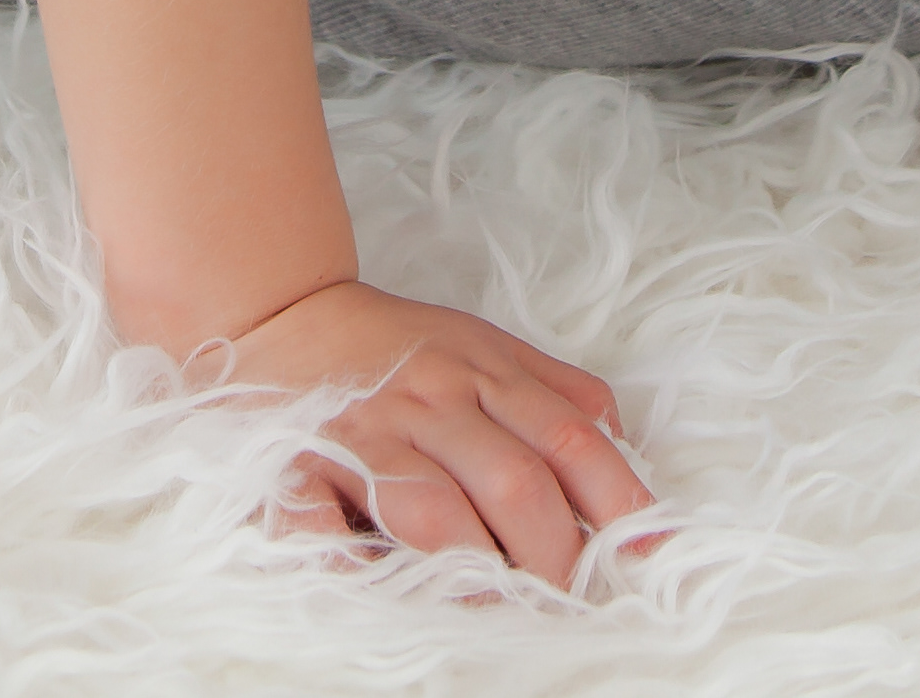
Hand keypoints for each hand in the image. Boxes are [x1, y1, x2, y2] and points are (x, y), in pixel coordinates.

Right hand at [218, 277, 648, 585]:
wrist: (275, 309)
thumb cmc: (392, 346)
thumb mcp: (483, 345)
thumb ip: (554, 389)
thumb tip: (622, 445)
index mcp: (482, 371)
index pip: (570, 440)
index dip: (617, 505)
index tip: (644, 562)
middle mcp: (430, 400)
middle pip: (515, 484)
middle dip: (552, 557)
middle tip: (564, 601)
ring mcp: (364, 434)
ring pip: (435, 512)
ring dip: (476, 574)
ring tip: (499, 610)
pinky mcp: (296, 464)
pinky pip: (321, 526)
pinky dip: (351, 568)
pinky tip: (383, 596)